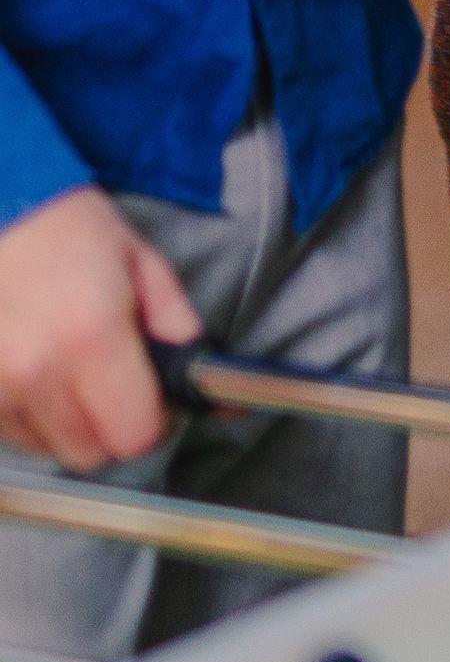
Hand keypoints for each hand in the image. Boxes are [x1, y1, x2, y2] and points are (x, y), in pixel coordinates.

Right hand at [0, 186, 200, 471]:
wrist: (1, 208)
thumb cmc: (72, 233)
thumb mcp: (144, 266)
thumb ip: (178, 328)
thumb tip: (214, 384)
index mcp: (92, 338)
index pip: (134, 435)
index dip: (151, 422)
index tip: (150, 399)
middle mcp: (37, 372)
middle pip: (91, 453)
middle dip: (110, 425)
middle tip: (111, 383)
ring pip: (49, 449)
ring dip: (66, 423)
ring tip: (65, 368)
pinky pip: (12, 435)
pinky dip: (28, 416)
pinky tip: (34, 372)